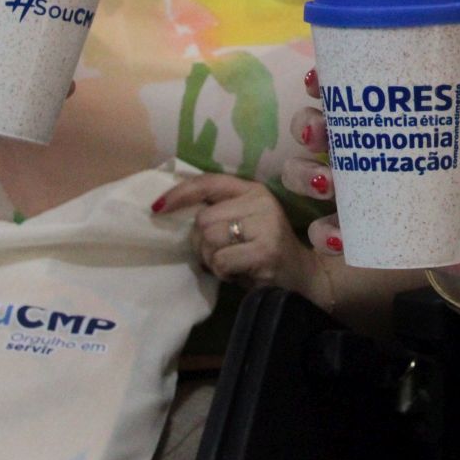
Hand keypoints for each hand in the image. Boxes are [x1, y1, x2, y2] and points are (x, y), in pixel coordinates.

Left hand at [154, 174, 317, 295]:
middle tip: (219, 256)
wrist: (304, 277)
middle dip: (201, 244)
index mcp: (253, 190)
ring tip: (232, 264)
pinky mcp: (266, 250)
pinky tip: (240, 274)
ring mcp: (266, 225)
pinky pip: (222, 261)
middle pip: (203, 219)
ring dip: (212, 260)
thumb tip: (168, 211)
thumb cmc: (263, 251)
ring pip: (209, 240)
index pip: (209, 183)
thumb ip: (217, 212)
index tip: (156, 208)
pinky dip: (223, 273)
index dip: (179, 194)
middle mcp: (261, 202)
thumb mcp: (244, 223)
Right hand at [288, 68, 459, 271]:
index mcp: (390, 124)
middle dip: (307, 125)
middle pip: (314, 127)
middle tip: (318, 135)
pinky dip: (324, 233)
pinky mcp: (356, 232)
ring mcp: (355, 193)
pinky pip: (324, 230)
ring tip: (328, 186)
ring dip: (305, 174)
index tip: (315, 81)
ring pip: (305, 173)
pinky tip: (337, 237)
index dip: (322, 82)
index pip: (348, 92)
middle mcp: (363, 152)